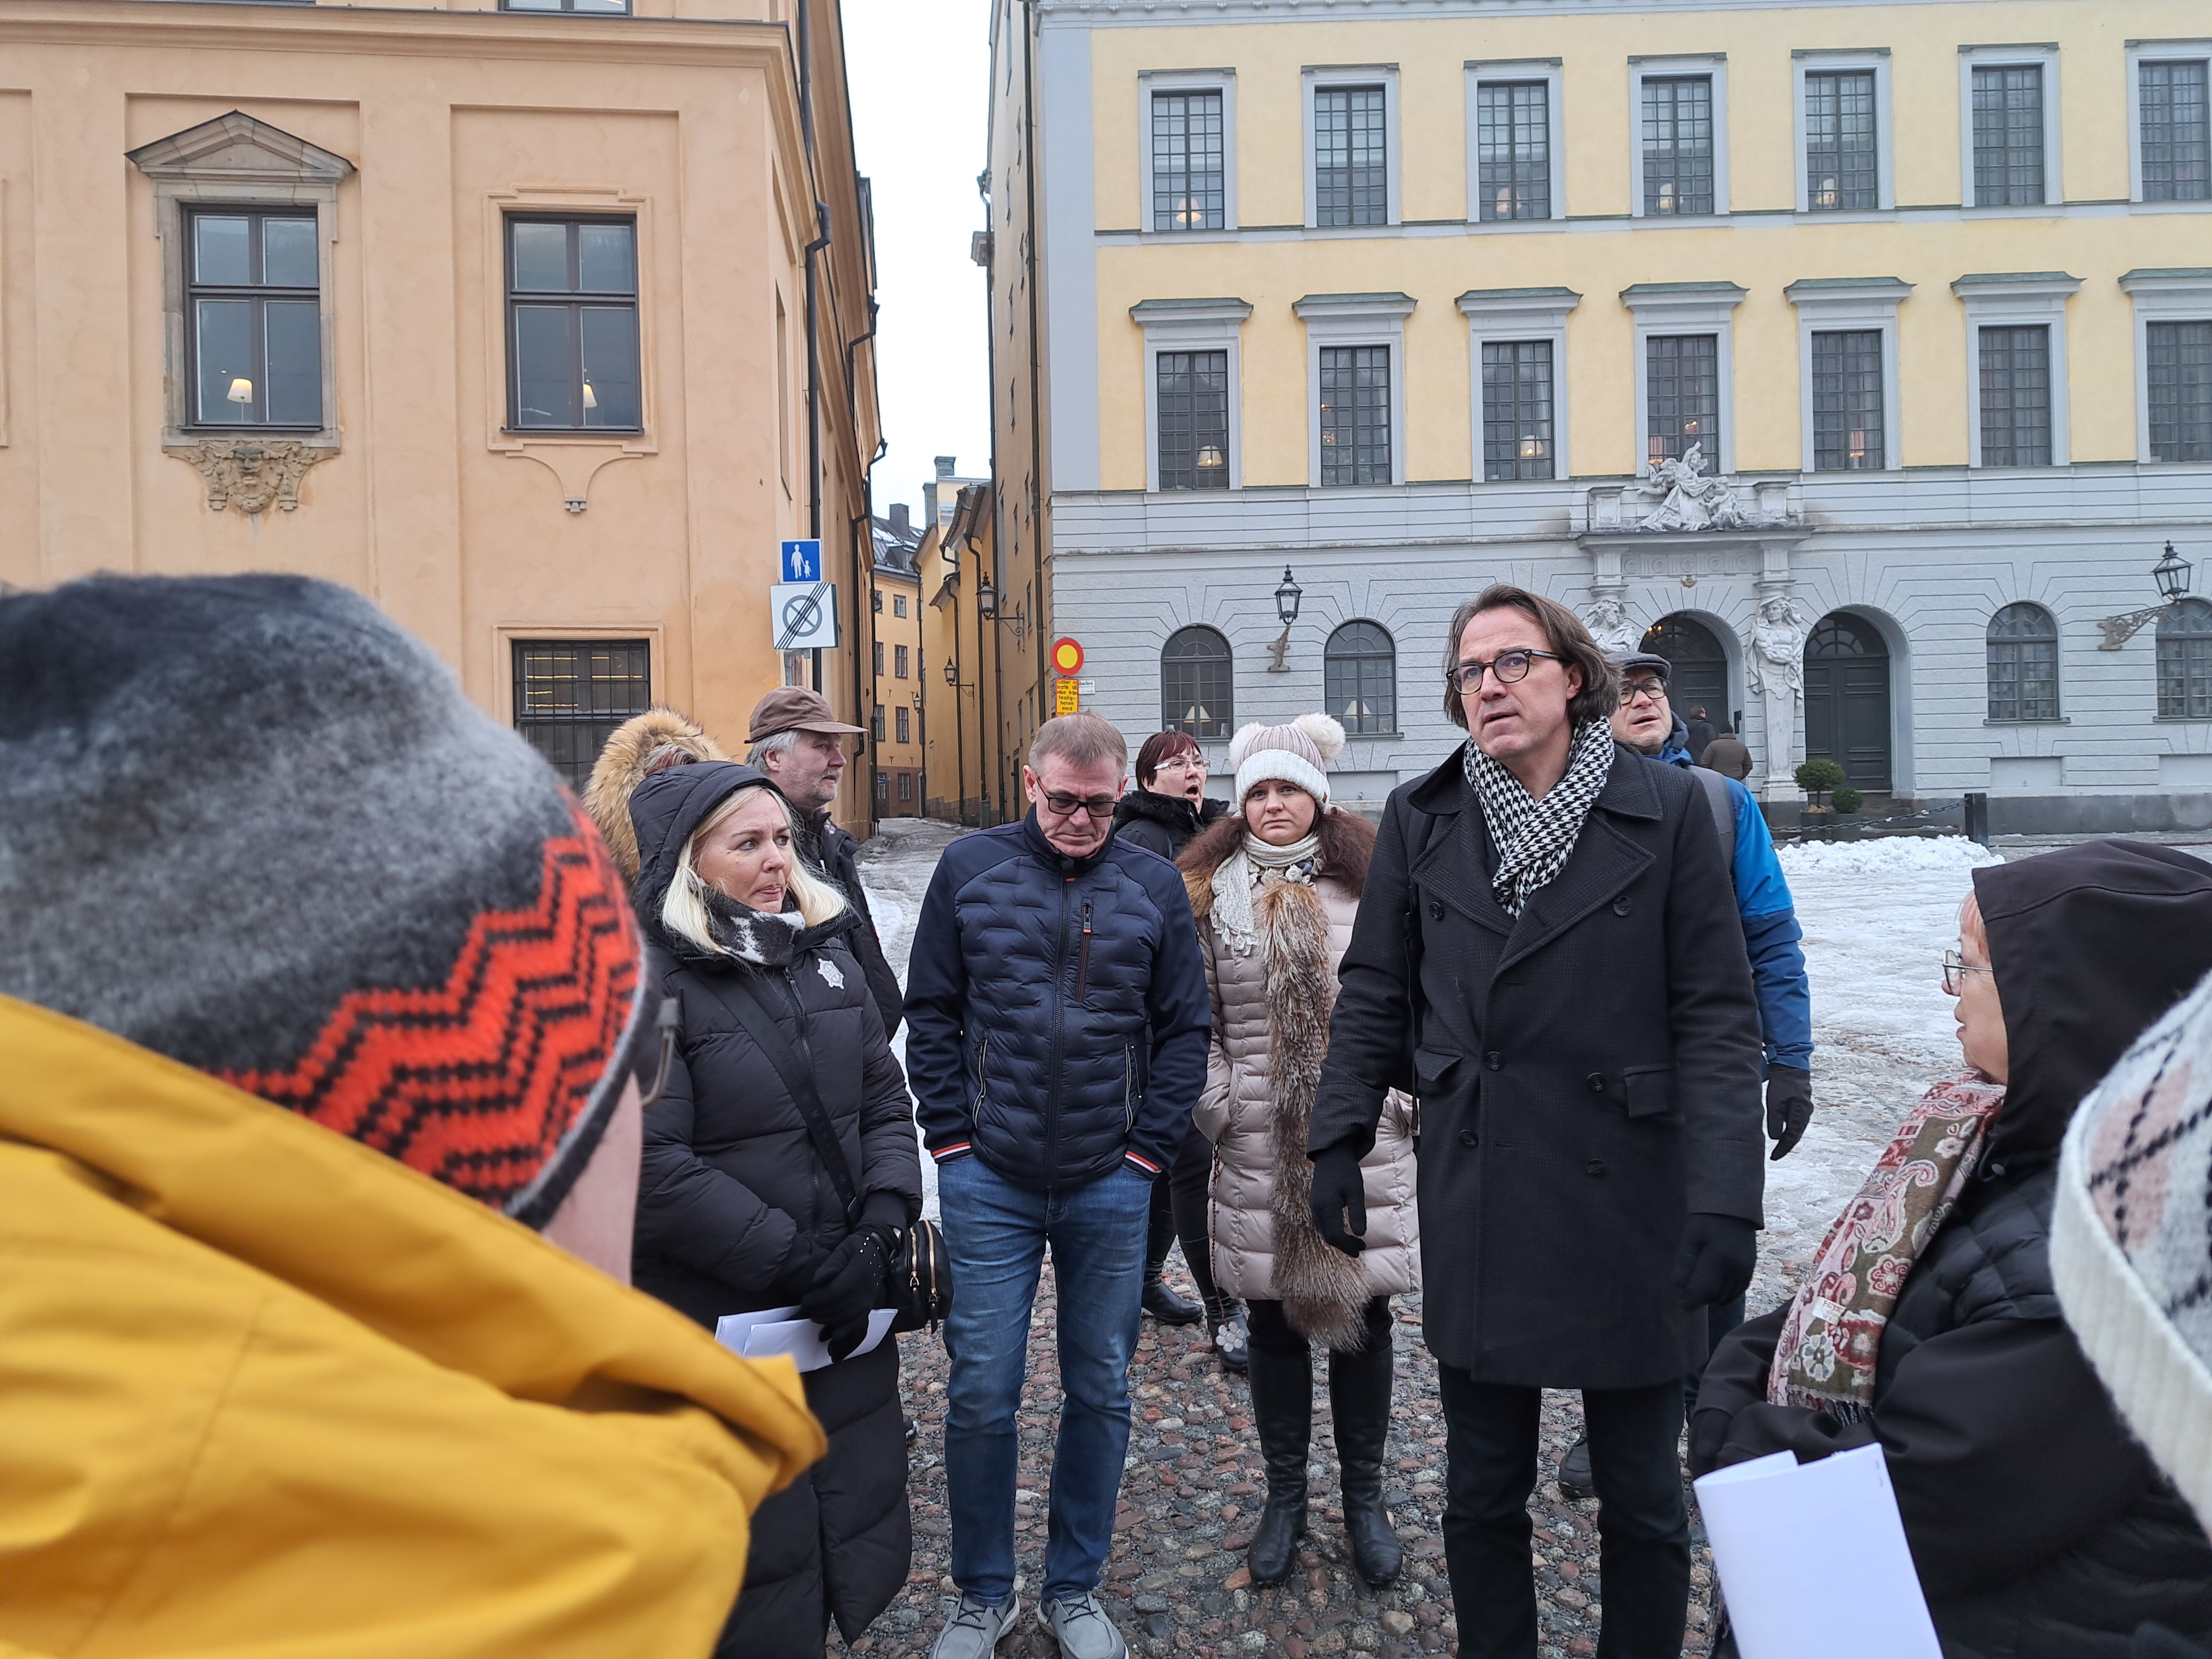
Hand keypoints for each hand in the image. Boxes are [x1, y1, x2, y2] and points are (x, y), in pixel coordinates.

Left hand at [798, 1227, 889, 1361]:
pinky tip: (834, 1342)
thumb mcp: (843, 1248)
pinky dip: (847, 1337)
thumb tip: (818, 1281)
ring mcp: (868, 1303)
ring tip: (815, 1324)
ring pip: (848, 1320)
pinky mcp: (868, 1309)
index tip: (804, 1302)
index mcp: (857, 1275)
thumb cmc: (856, 1248)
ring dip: (830, 1325)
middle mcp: (864, 1292)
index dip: (817, 1300)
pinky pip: (859, 1327)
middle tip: (804, 1314)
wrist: (878, 1252)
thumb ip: (830, 1264)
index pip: (834, 1292)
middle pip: (840, 1309)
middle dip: (819, 1314)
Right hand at [1308, 1143, 1367, 1256]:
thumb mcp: (1356, 1191)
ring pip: (1325, 1231)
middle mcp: (1316, 1209)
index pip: (1335, 1236)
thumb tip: (1360, 1234)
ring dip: (1339, 1239)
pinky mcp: (1316, 1204)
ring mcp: (1314, 1206)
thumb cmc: (1346, 1172)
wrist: (1332, 1156)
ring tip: (1356, 1241)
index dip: (1347, 1246)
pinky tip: (1345, 1229)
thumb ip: (1358, 1213)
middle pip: (1328, 1236)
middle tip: (1361, 1247)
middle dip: (1344, 1245)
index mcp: (1326, 1207)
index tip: (1360, 1249)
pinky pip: (1323, 1224)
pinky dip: (1334, 1231)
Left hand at [1673, 1212, 1755, 1309]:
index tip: (1682, 1305)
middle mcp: (1736, 1268)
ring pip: (1726, 1297)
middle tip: (1689, 1292)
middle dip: (1700, 1298)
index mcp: (1719, 1258)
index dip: (1691, 1301)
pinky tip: (1715, 1285)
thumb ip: (1684, 1265)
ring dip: (1712, 1297)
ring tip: (1701, 1286)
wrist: (1733, 1210)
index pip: (1703, 1290)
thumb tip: (1680, 1290)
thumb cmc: (1706, 1222)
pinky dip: (1724, 1294)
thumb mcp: (1690, 1239)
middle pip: (1715, 1296)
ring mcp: (1746, 1270)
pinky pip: (1737, 1292)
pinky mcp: (1751, 1270)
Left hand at [1765, 1066, 1813, 1160]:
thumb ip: (1776, 1121)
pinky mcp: (1802, 1103)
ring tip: (1778, 1147)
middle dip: (1786, 1146)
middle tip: (1775, 1155)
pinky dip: (1790, 1128)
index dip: (1783, 1149)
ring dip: (1788, 1138)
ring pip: (1797, 1128)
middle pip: (1796, 1135)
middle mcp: (1806, 1113)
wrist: (1791, 1065)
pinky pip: (1797, 1120)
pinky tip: (1784, 1131)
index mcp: (1800, 1114)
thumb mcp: (1775, 1102)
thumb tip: (1776, 1139)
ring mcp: (1806, 1107)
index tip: (1773, 1158)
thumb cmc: (1782, 1084)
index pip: (1792, 1137)